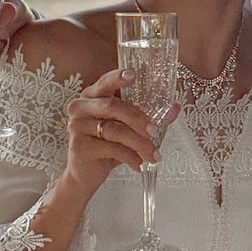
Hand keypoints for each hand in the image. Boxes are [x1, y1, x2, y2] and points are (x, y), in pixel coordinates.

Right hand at [63, 68, 179, 199]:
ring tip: (153, 154)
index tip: (133, 74)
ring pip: (115, 130)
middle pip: (113, 106)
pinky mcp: (79, 147)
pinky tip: (138, 164)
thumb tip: (174, 108)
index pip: (105, 82)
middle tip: (155, 131)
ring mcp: (76, 127)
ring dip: (139, 143)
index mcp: (91, 97)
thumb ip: (150, 116)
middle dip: (139, 119)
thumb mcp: (128, 130)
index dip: (118, 77)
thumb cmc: (107, 147)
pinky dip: (130, 157)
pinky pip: (111, 148)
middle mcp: (80, 108)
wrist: (86, 175)